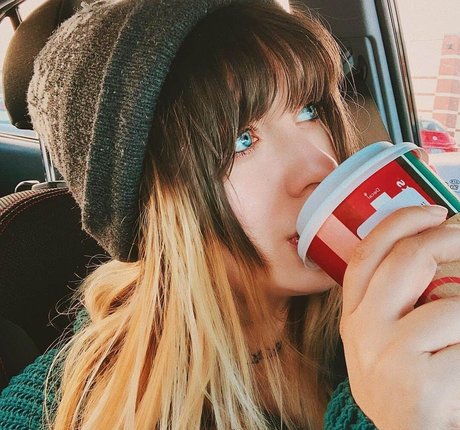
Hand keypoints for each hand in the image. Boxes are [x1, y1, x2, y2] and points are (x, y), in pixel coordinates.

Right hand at [340, 205, 459, 429]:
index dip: (398, 224)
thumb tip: (431, 245)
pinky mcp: (418, 384)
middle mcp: (362, 330)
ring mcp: (386, 356)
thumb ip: (394, 296)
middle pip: (404, 263)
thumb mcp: (385, 334)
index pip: (366, 255)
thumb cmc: (405, 377)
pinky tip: (459, 369)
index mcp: (354, 315)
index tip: (432, 210)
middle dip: (445, 239)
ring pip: (450, 308)